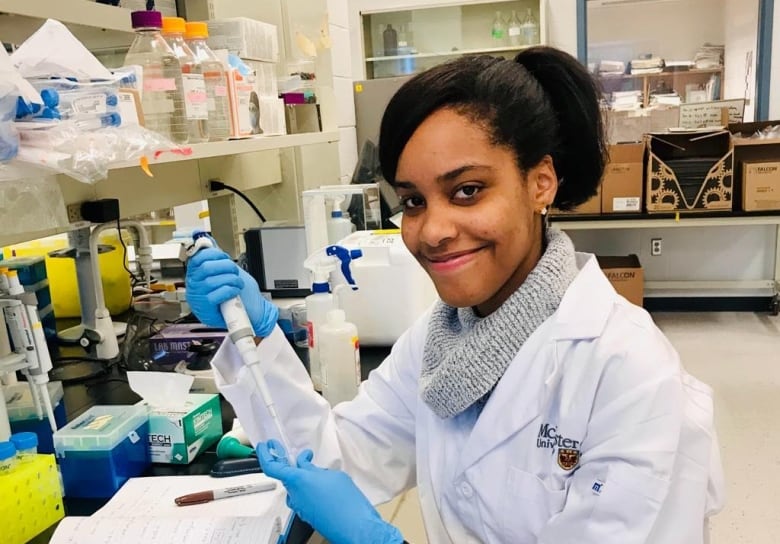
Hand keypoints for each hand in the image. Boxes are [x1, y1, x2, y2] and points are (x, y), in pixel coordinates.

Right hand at [185, 246, 278, 336]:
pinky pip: (217, 294)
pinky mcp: (207, 310)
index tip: (224, 256)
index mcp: (197, 274)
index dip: (213, 254)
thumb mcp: (228, 270)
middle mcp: (194, 286)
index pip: (197, 257)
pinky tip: (235, 293)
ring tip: (237, 284)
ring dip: (231, 280)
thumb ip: (216, 256)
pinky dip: (230, 290)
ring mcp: (198, 299)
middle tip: (234, 272)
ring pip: (212, 281)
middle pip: (205, 267)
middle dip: (226, 266)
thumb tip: (207, 239)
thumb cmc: (241, 293)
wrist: (255, 312)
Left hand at [256, 440, 403, 543]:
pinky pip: (304, 498)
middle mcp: (294, 495)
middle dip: (295, 466)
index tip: (264, 446)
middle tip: (306, 459)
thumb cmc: (346, 501)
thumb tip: (306, 467)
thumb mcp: (332, 475)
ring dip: (304, 479)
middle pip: (287, 476)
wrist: (355, 527)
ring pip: (296, 488)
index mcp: (297, 481)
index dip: (265, 454)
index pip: (272, 467)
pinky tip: (326, 489)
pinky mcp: (308, 515)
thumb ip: (314, 469)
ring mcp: (300, 507)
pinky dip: (310, 490)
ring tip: (322, 474)